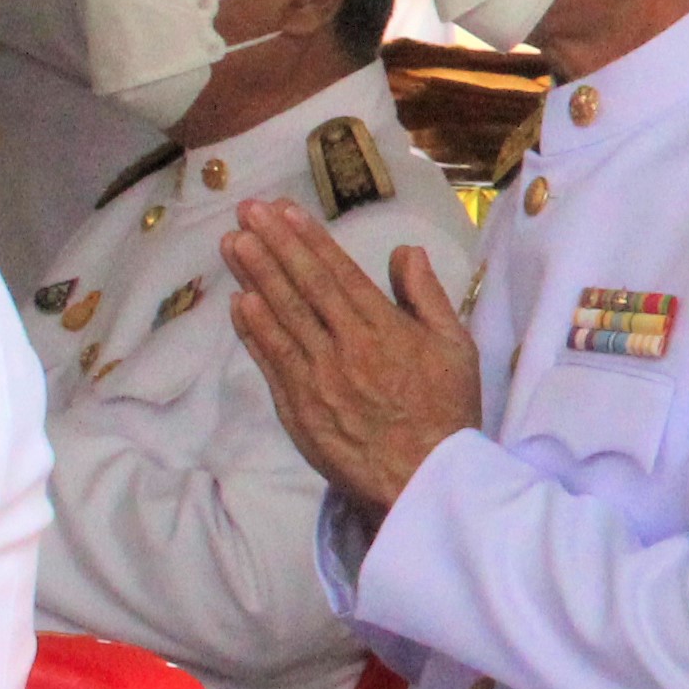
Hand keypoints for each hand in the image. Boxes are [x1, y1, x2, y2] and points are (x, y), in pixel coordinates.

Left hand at [225, 201, 485, 512]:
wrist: (423, 478)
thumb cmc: (446, 411)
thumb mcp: (456, 346)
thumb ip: (427, 296)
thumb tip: (406, 252)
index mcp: (386, 329)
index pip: (339, 274)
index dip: (309, 239)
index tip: (285, 210)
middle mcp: (347, 347)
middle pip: (304, 287)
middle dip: (273, 245)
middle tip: (246, 211)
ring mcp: (318, 378)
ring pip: (281, 318)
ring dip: (255, 277)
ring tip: (232, 242)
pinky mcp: (299, 408)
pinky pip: (272, 360)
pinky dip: (253, 330)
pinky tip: (239, 302)